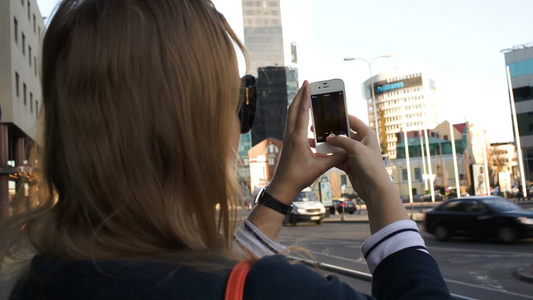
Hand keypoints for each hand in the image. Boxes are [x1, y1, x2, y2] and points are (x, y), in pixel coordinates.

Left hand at [267, 81, 346, 203]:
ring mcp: (287, 138)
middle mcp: (290, 135)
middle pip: (293, 109)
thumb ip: (334, 158)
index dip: (306, 97)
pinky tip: (302, 114)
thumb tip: (348, 151)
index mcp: (297, 138)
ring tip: (305, 94)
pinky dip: (296, 114)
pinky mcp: (287, 142)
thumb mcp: (319, 168)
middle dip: (300, 95)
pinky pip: (291, 123)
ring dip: (297, 103)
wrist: (282, 186)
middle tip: (307, 83)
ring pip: (290, 115)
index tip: (308, 85)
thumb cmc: (298, 178)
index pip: (302, 112)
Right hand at [325, 115, 395, 204]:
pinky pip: (336, 157)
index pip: (353, 121)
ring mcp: (354, 154)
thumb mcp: (355, 148)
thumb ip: (341, 140)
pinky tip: (318, 154)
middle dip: (330, 132)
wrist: (373, 187)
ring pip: (337, 146)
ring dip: (327, 145)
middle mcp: (360, 143)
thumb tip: (329, 137)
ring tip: (314, 141)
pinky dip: (328, 156)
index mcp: (366, 135)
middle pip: (343, 134)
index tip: (329, 115)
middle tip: (317, 128)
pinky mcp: (348, 164)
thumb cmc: (370, 165)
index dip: (342, 117)